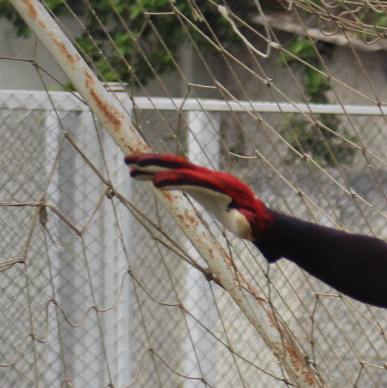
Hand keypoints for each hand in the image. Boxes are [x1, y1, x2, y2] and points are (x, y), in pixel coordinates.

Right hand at [124, 153, 274, 240]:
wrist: (258, 217)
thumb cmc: (254, 224)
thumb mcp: (251, 226)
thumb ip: (246, 223)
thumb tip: (241, 221)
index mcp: (221, 185)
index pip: (194, 179)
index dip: (175, 180)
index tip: (155, 184)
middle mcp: (211, 177)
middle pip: (180, 165)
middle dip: (155, 162)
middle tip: (130, 160)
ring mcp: (205, 178)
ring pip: (175, 167)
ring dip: (152, 165)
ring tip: (128, 165)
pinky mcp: (200, 183)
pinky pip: (176, 175)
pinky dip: (159, 174)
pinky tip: (141, 178)